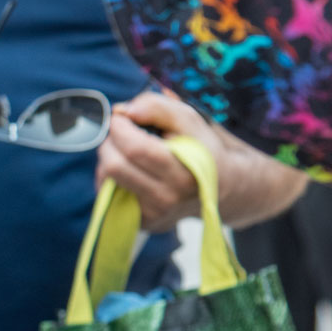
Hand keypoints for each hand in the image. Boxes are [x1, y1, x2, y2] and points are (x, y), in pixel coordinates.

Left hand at [99, 90, 308, 231]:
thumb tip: (125, 111)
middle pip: (114, 165)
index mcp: (185, 172)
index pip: (134, 149)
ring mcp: (154, 214)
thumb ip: (158, 108)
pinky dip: (111, 177)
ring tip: (129, 151)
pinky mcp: (143, 222)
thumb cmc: (203, 148)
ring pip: (107, 180)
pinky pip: (109, 195)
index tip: (122, 117)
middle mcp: (168, 198)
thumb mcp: (189, 119)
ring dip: (109, 158)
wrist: (225, 188)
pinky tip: (130, 170)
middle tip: (123, 134)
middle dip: (110, 142)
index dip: (119, 128)